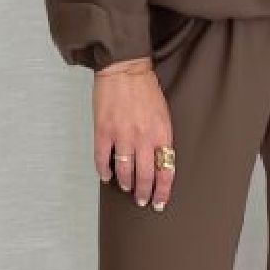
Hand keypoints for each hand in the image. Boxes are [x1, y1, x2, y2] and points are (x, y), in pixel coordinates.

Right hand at [92, 57, 176, 210]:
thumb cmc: (145, 88)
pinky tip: (106, 175)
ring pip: (125, 171)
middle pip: (145, 176)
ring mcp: (122, 135)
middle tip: (142, 200)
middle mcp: (143, 137)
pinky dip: (104, 170)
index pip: (166, 170)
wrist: (125, 68)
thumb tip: (158, 161)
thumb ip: (161, 138)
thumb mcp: (163, 114)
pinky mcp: (103, 130)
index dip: (163, 190)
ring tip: (126, 188)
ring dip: (126, 184)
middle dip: (144, 193)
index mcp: (162, 133)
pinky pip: (103, 158)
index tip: (160, 201)